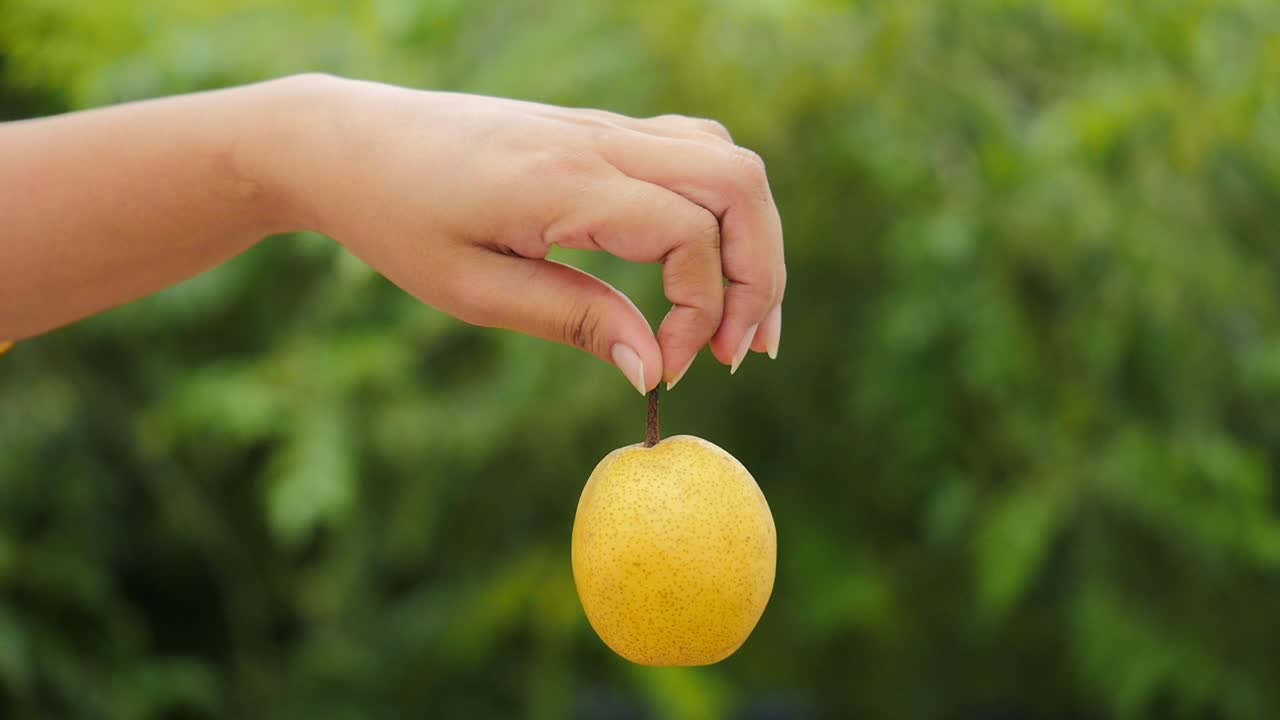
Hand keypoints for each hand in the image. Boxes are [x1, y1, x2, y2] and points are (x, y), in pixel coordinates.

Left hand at [264, 76, 785, 392]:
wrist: (349, 141)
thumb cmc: (397, 218)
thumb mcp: (473, 289)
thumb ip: (573, 321)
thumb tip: (652, 370)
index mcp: (566, 181)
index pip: (689, 236)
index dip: (700, 313)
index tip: (668, 372)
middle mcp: (600, 141)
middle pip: (739, 184)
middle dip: (761, 274)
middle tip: (741, 353)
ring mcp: (605, 127)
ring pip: (728, 160)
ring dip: (753, 239)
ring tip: (737, 317)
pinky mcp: (599, 131)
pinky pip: (694, 150)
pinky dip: (721, 209)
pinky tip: (700, 262)